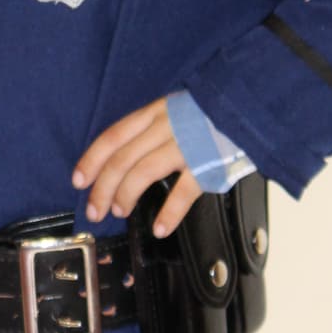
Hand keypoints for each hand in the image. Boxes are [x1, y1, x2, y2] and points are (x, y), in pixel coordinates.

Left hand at [72, 98, 201, 237]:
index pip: (113, 136)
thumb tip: (126, 158)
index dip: (91, 159)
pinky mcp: (208, 163)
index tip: (78, 180)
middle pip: (121, 159)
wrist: (253, 105)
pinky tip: (159, 227)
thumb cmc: (213, 112)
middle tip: (95, 210)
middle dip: (102, 188)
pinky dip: (169, 212)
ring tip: (119, 212)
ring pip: (142, 172)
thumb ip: (153, 128)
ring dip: (125, 196)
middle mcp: (165, 127)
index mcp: (155, 112)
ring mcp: (186, 145)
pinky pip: (183, 191)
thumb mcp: (177, 109)